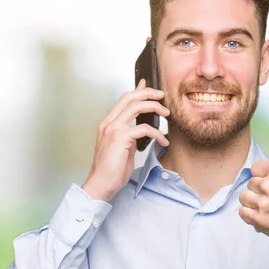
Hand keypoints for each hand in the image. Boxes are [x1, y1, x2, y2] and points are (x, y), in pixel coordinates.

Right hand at [82, 79, 169, 201]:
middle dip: (148, 93)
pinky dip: (157, 133)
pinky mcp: (120, 138)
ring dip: (155, 107)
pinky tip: (163, 141)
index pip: (123, 99)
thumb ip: (131, 133)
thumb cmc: (112, 168)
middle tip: (162, 96)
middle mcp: (109, 123)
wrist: (102, 183)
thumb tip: (141, 125)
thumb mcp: (124, 146)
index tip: (149, 85)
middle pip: (129, 97)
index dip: (138, 90)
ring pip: (136, 107)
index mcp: (108, 123)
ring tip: (167, 114)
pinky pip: (144, 128)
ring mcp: (113, 129)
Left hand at [238, 116, 268, 242]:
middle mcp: (268, 185)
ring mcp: (263, 204)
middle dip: (260, 188)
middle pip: (250, 182)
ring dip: (253, 201)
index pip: (255, 168)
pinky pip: (242, 212)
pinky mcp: (259, 220)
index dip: (264, 175)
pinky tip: (263, 213)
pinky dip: (249, 214)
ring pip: (244, 197)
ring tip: (268, 204)